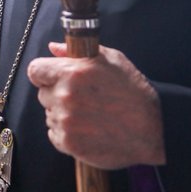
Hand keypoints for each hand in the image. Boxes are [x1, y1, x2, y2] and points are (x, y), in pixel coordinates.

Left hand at [26, 42, 164, 168]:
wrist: (155, 129)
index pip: (35, 70)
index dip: (44, 74)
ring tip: (90, 115)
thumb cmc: (134, 91)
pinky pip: (55, 135)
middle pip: (43, 94)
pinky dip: (67, 134)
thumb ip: (76, 52)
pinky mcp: (69, 143)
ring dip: (63, 115)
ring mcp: (66, 121)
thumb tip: (53, 48)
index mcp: (72, 72)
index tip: (53, 78)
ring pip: (50, 115)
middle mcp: (65, 96)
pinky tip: (88, 130)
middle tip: (82, 99)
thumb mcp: (111, 60)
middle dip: (57, 94)